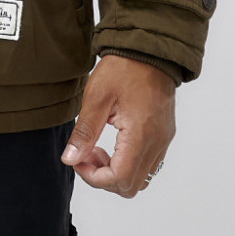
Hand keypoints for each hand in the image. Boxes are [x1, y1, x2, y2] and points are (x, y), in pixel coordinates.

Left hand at [60, 55, 175, 197]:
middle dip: (103, 177)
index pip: (119, 179)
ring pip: (140, 178)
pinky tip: (113, 142)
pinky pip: (147, 164)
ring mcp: (163, 140)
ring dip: (116, 172)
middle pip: (130, 186)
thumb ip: (84, 131)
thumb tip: (70, 159)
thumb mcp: (97, 96)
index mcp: (140, 135)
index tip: (78, 160)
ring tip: (97, 147)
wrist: (149, 49)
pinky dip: (128, 163)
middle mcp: (156, 143)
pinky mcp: (164, 135)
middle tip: (86, 153)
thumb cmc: (123, 68)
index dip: (93, 177)